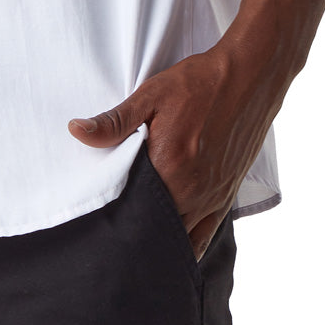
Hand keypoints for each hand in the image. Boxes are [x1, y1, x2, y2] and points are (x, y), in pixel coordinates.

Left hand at [68, 45, 276, 259]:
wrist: (248, 78)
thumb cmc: (198, 84)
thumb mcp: (150, 96)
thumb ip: (114, 122)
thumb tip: (76, 131)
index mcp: (168, 168)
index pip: (131, 210)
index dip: (112, 217)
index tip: (97, 215)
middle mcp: (192, 192)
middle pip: (153, 230)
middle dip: (132, 232)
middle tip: (111, 230)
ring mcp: (211, 199)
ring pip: (178, 240)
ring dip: (157, 241)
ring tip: (136, 238)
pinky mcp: (226, 198)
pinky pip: (204, 238)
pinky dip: (186, 246)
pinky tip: (169, 244)